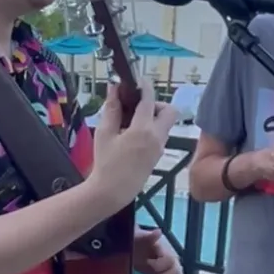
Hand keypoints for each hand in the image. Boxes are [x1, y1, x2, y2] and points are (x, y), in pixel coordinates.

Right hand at [89, 78, 177, 207]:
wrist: (112, 192)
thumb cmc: (105, 163)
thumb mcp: (104, 133)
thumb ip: (111, 109)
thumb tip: (114, 88)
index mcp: (143, 129)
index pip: (149, 99)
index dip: (144, 86)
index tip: (137, 81)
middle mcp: (157, 137)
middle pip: (169, 110)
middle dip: (156, 104)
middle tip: (137, 107)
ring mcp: (159, 148)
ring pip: (165, 123)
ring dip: (153, 117)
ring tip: (130, 121)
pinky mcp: (157, 156)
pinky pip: (160, 135)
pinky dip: (151, 129)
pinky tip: (131, 135)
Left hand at [133, 228, 183, 273]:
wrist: (133, 248)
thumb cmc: (136, 241)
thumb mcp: (139, 237)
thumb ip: (149, 236)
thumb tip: (158, 231)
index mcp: (165, 250)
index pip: (170, 260)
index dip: (161, 265)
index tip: (149, 264)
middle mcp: (171, 260)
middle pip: (177, 272)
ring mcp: (168, 270)